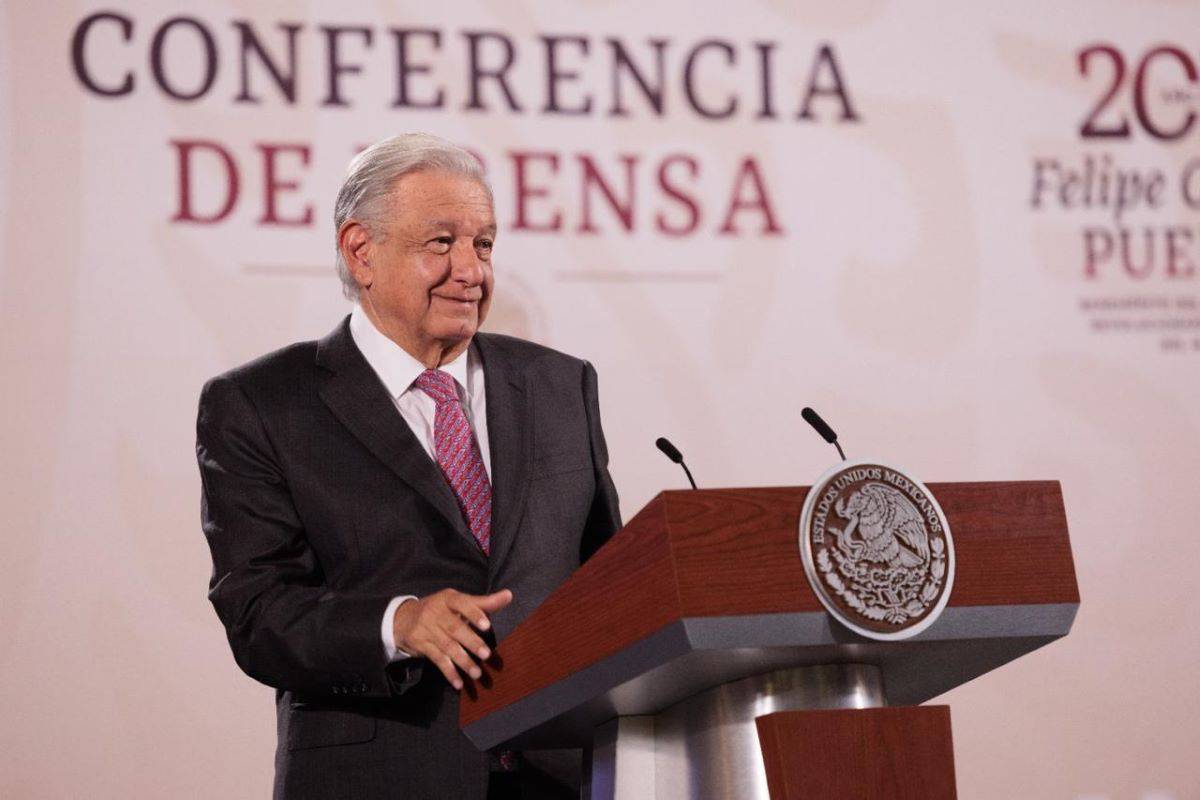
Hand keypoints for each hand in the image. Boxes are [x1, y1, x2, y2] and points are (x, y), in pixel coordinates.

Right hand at [392, 588, 512, 689]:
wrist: (403, 618)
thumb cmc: (441, 609)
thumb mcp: (458, 602)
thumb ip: (484, 602)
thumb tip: (509, 595)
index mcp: (448, 598)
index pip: (462, 604)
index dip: (474, 614)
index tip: (487, 626)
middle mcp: (435, 612)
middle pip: (455, 628)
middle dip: (471, 642)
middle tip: (486, 654)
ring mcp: (426, 629)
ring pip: (447, 646)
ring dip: (463, 661)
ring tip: (476, 673)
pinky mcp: (421, 645)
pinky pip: (437, 660)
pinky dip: (448, 672)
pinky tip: (458, 683)